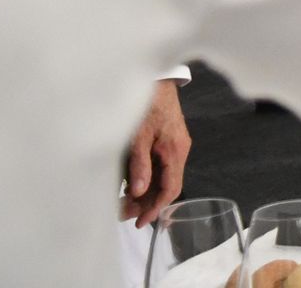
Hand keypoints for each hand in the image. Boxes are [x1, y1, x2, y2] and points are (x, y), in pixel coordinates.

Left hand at [120, 80, 189, 227]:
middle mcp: (178, 151)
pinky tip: (130, 182)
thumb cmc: (148, 102)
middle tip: (122, 213)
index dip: (155, 208)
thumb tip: (139, 191)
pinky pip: (158, 166)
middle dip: (145, 203)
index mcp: (175, 151)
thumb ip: (140, 164)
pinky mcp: (166, 141)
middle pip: (165, 185)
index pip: (170, 189)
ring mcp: (173, 145)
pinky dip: (145, 178)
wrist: (156, 78)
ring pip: (161, 177)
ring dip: (144, 191)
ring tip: (122, 202)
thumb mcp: (139, 135)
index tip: (140, 222)